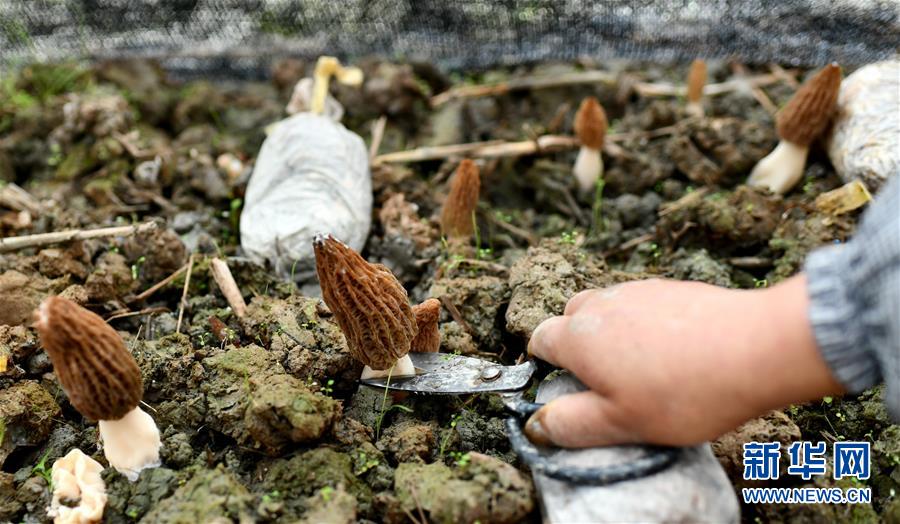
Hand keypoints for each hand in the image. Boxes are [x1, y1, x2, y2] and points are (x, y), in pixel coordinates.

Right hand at [524, 275, 843, 447]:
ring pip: (607, 309)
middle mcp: (601, 305)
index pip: (538, 340)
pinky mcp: (671, 287)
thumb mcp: (621, 424)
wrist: (756, 347)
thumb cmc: (686, 390)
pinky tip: (673, 352)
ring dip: (611, 333)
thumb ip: (572, 424)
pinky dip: (645, 325)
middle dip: (576, 345)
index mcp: (578, 338)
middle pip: (570, 318)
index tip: (565, 389)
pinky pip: (641, 304)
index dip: (543, 366)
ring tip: (642, 368)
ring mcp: (637, 290)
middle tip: (605, 382)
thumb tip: (539, 423)